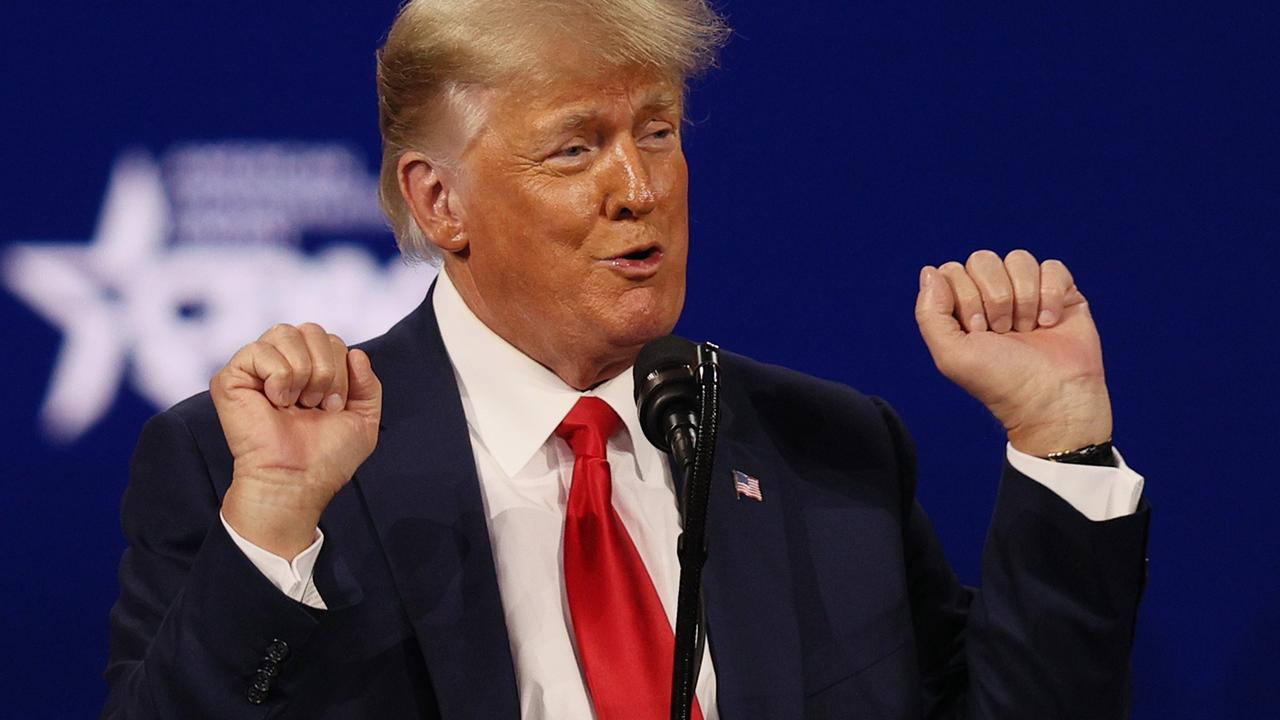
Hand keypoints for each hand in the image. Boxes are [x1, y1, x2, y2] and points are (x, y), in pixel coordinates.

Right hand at [212, 323, 381, 558]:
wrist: (298, 480)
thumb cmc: (326, 456)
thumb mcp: (364, 418)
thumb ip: (369, 384)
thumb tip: (356, 353)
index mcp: (309, 370)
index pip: (331, 339)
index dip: (341, 370)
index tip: (333, 407)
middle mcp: (281, 364)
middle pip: (312, 329)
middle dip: (326, 369)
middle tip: (315, 405)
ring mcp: (255, 369)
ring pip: (286, 332)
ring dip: (303, 373)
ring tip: (295, 404)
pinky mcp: (231, 377)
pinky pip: (260, 350)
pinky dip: (278, 376)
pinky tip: (275, 402)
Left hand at [914, 249, 1111, 456]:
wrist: (1052, 399)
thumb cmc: (1000, 382)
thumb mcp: (951, 354)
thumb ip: (929, 313)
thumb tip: (930, 270)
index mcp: (962, 306)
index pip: (952, 271)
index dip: (965, 297)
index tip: (978, 331)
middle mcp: (993, 295)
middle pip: (983, 259)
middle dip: (994, 298)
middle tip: (1003, 332)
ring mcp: (1028, 292)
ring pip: (1018, 259)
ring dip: (1024, 298)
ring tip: (1028, 330)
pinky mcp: (1062, 293)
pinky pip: (1052, 267)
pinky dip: (1051, 295)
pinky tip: (1050, 324)